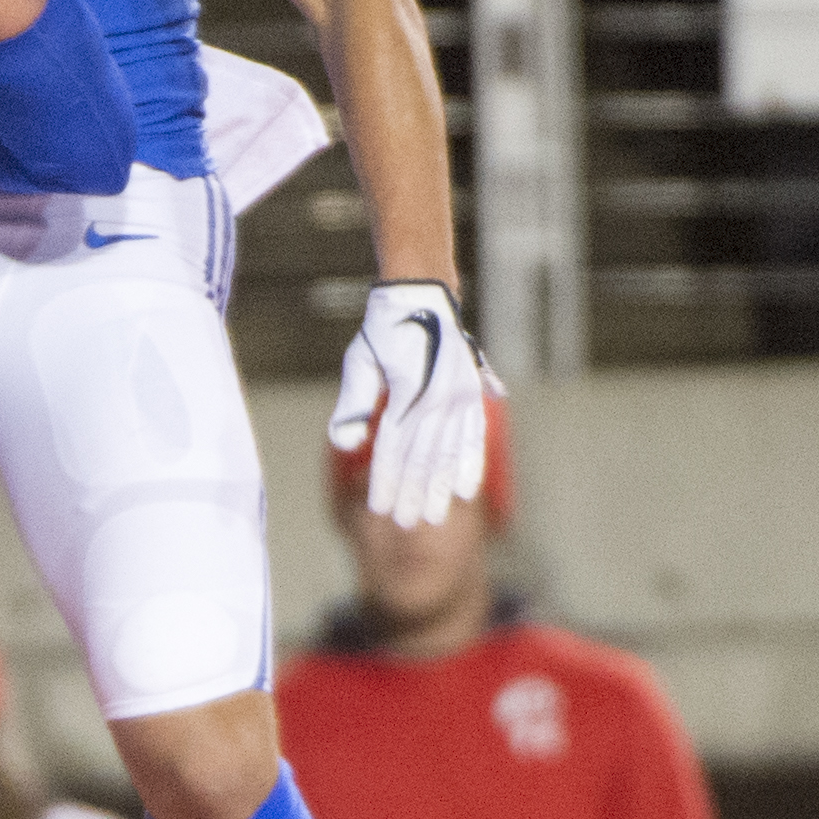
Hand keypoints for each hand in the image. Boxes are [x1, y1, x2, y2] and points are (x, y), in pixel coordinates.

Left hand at [329, 280, 496, 527]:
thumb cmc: (384, 331)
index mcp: (408, 393)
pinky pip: (473, 436)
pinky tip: (466, 489)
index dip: (387, 482)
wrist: (423, 294)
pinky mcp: (472, 393)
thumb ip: (353, 404)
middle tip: (407, 525)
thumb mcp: (359, 361)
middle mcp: (439, 398)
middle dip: (414, 494)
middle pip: (424, 458)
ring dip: (441, 488)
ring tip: (434, 516)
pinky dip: (469, 464)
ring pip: (450, 452)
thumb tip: (345, 444)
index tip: (380, 510)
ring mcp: (461, 396)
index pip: (394, 450)